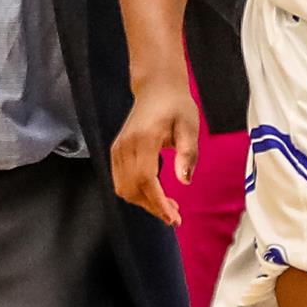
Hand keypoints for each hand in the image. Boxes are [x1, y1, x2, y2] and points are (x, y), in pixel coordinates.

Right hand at [111, 77, 200, 225]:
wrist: (157, 88)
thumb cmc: (176, 105)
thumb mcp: (190, 126)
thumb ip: (188, 153)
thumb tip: (185, 181)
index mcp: (144, 139)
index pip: (146, 180)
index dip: (158, 203)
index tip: (173, 218)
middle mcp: (125, 146)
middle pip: (132, 189)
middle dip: (153, 207)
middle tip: (175, 216)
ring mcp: (118, 149)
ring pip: (124, 188)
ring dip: (144, 202)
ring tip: (167, 206)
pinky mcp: (116, 151)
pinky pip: (120, 180)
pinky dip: (136, 193)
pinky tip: (154, 194)